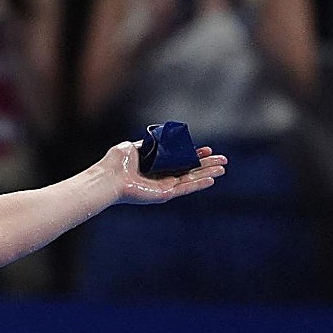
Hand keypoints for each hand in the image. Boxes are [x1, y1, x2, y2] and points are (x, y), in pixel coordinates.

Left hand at [107, 141, 226, 204]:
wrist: (108, 178)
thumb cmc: (116, 163)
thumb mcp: (133, 147)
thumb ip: (148, 144)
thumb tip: (160, 138)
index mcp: (154, 167)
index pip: (179, 161)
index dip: (194, 155)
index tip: (207, 149)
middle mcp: (159, 178)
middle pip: (188, 171)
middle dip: (206, 165)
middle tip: (224, 160)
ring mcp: (162, 188)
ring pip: (190, 180)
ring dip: (207, 174)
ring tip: (223, 168)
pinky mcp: (162, 195)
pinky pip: (184, 189)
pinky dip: (198, 184)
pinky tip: (212, 179)